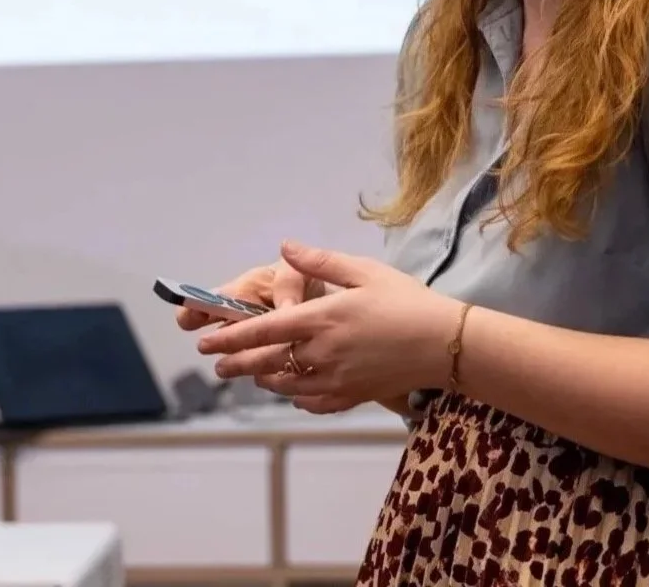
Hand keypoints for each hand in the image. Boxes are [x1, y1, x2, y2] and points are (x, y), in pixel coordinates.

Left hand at [196, 240, 460, 414]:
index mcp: (321, 319)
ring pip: (284, 385)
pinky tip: (294, 390)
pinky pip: (311, 401)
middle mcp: (321, 354)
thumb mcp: (365, 271)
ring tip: (251, 374)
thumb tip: (285, 247)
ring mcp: (334, 380)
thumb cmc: (406, 300)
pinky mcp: (350, 397)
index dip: (229, 336)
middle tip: (217, 364)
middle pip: (265, 363)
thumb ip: (321, 262)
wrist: (443, 344)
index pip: (262, 330)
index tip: (205, 340)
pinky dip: (295, 396)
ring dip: (263, 378)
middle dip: (236, 363)